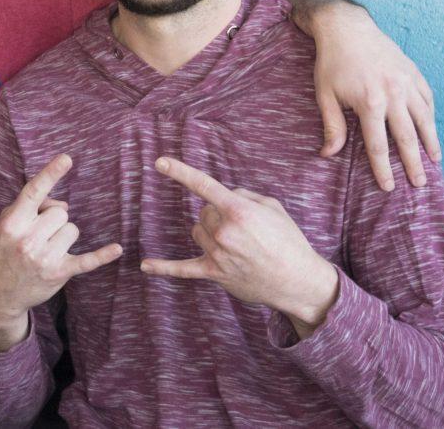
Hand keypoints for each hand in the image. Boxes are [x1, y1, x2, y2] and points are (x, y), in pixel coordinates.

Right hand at [0, 154, 121, 355]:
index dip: (50, 174)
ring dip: (63, 236)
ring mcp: (43, 258)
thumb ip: (31, 207)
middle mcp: (27, 239)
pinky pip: (86, 260)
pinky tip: (116, 249)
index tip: (67, 159)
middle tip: (39, 234)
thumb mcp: (6, 224)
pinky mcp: (58, 273)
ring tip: (46, 248)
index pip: (33, 192)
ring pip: (72, 230)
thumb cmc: (1, 250)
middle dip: (53, 220)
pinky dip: (102, 255)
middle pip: (60, 212)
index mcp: (11, 222)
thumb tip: (64, 205)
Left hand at [140, 157, 338, 338]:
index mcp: (239, 211)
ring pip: (197, 231)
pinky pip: (182, 269)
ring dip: (210, 232)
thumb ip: (244, 195)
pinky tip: (145, 265)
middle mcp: (224, 231)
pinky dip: (163, 268)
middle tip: (244, 229)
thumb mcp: (273, 207)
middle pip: (203, 211)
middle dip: (218, 214)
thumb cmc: (289, 240)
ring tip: (237, 244)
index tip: (160, 162)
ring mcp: (217, 254)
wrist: (298, 281)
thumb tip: (224, 195)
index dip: (180, 172)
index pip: (204, 185)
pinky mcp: (214, 273)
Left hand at [311, 4, 438, 189]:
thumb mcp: (324, 95)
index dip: (383, 168)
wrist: (347, 28)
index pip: (378, 145)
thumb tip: (328, 154)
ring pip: (424, 119)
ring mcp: (407, 83)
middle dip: (412, 164)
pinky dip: (431, 116)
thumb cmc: (331, 63)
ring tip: (434, 161)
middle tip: (420, 184)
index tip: (388, 187)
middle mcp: (393, 95)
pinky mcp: (413, 73)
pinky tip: (431, 130)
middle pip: (406, 138)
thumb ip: (332, 126)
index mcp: (369, 103)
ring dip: (430, 142)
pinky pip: (427, 99)